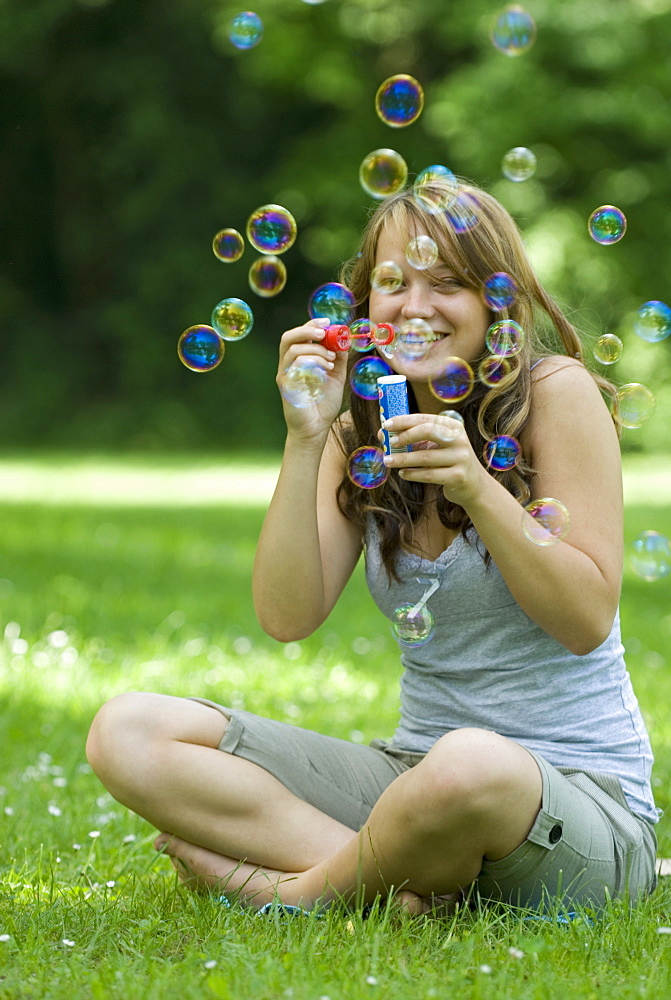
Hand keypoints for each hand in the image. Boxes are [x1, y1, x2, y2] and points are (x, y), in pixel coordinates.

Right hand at [277, 318, 348, 446]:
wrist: (316, 428)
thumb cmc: (324, 403)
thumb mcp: (337, 376)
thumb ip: (338, 358)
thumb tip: (344, 339)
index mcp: (298, 360)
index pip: (299, 335)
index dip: (311, 324)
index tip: (328, 322)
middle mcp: (288, 365)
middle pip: (288, 338)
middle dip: (307, 330)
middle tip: (323, 332)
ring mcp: (285, 376)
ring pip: (293, 351)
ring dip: (315, 350)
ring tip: (331, 360)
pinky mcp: (286, 387)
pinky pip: (295, 367)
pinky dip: (312, 363)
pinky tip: (325, 371)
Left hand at [379, 412, 489, 508]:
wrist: (474, 485)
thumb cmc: (447, 461)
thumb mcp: (434, 446)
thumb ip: (413, 439)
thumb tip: (383, 434)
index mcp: (452, 426)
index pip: (425, 418)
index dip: (404, 421)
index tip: (386, 425)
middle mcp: (458, 439)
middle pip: (427, 431)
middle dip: (405, 436)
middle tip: (389, 443)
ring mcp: (460, 458)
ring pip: (425, 456)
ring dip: (403, 459)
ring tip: (388, 461)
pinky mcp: (458, 476)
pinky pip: (429, 475)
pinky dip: (412, 474)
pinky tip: (402, 473)